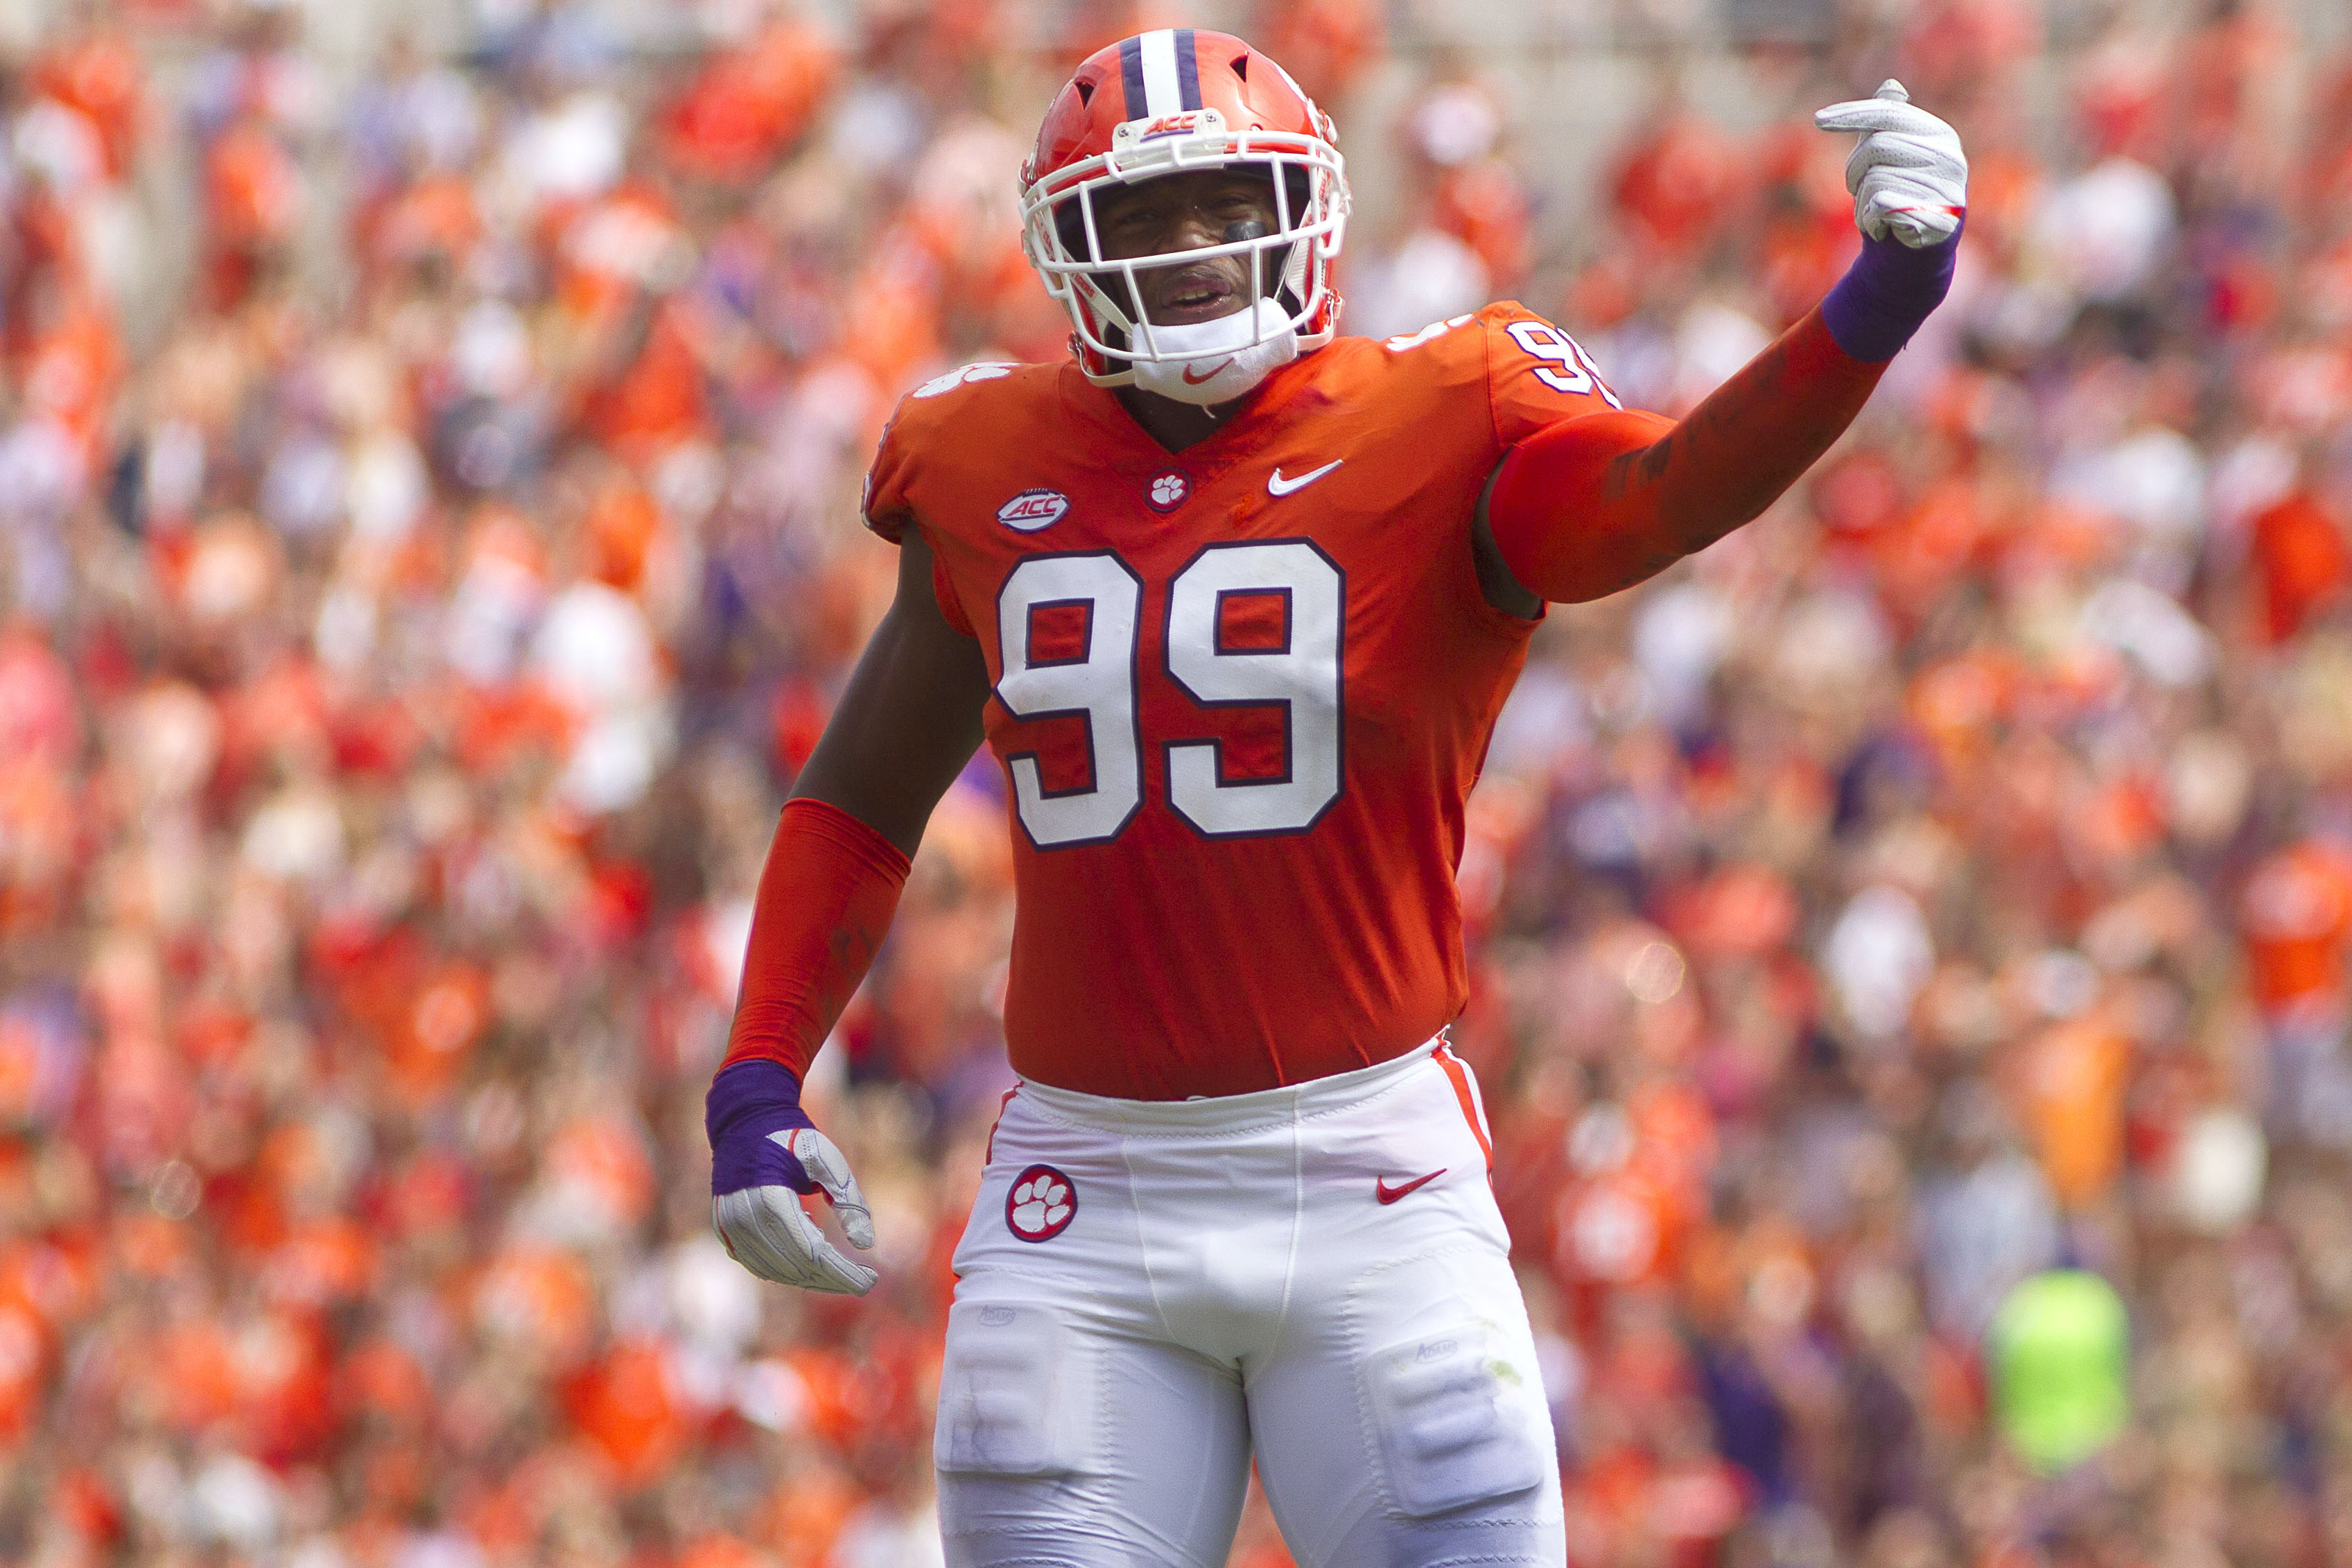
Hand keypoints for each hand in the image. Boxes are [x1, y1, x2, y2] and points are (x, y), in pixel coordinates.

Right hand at [707, 1059, 877, 1294]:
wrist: (746, 1122)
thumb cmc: (793, 1138)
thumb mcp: (828, 1161)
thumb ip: (849, 1201)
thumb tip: (867, 1245)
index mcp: (771, 1199)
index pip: (811, 1252)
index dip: (842, 1272)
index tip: (870, 1281)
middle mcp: (744, 1218)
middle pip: (795, 1267)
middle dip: (833, 1279)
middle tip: (865, 1281)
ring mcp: (729, 1227)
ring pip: (775, 1272)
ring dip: (810, 1278)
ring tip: (840, 1270)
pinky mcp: (725, 1231)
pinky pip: (757, 1264)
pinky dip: (785, 1269)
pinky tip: (810, 1260)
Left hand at [1814, 80, 1966, 249]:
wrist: (1917, 252)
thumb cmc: (1901, 196)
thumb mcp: (1891, 157)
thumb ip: (1888, 125)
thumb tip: (1890, 86)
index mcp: (1938, 134)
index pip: (1888, 113)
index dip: (1851, 114)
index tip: (1818, 120)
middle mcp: (1948, 156)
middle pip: (1875, 147)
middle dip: (1853, 171)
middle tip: (1856, 190)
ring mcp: (1947, 187)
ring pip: (1874, 180)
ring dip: (1859, 203)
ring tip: (1873, 213)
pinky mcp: (1937, 218)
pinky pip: (1881, 205)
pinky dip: (1868, 219)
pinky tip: (1879, 228)